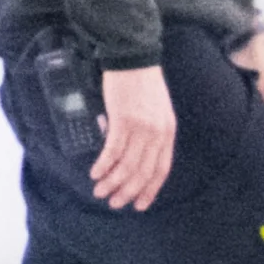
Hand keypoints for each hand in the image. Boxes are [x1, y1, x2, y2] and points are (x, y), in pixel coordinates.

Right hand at [91, 64, 176, 210]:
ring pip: (127, 165)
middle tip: (114, 203)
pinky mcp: (123, 120)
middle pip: (143, 171)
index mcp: (168, 133)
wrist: (134, 60)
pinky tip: (95, 173)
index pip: (161, 169)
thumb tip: (131, 155)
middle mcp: (157, 133)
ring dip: (112, 182)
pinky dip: (103, 165)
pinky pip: (113, 150)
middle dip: (128, 191)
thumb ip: (148, 135)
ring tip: (100, 192)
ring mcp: (141, 127)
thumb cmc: (143, 86)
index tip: (139, 204)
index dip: (150, 189)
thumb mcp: (156, 112)